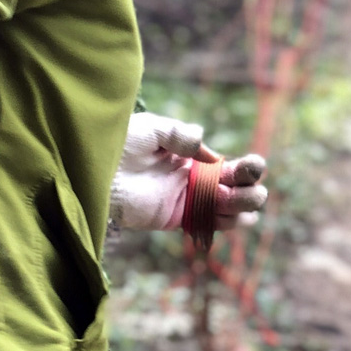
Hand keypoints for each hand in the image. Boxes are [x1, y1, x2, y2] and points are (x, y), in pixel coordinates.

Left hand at [109, 114, 266, 232]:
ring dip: (243, 205)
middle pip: (230, 185)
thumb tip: (206, 144)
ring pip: (224, 206)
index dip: (243, 167)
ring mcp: (184, 198)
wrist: (96, 172)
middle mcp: (189, 177)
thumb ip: (180, 135)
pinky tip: (240, 218)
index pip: (223, 163)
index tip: (254, 166)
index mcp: (187, 155)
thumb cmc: (118, 144)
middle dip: (248, 186)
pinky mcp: (174, 217)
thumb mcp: (151, 128)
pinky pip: (206, 222)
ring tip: (252, 200)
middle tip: (253, 185)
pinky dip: (225, 222)